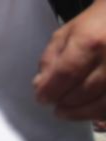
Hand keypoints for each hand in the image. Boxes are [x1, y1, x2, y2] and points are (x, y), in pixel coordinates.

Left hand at [34, 0, 105, 119]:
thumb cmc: (93, 25)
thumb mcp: (64, 34)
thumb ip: (50, 60)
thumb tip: (41, 86)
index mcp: (90, 42)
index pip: (66, 73)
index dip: (51, 90)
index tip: (41, 99)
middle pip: (85, 91)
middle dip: (66, 103)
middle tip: (56, 107)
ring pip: (104, 104)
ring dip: (82, 113)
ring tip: (68, 112)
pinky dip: (102, 115)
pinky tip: (91, 114)